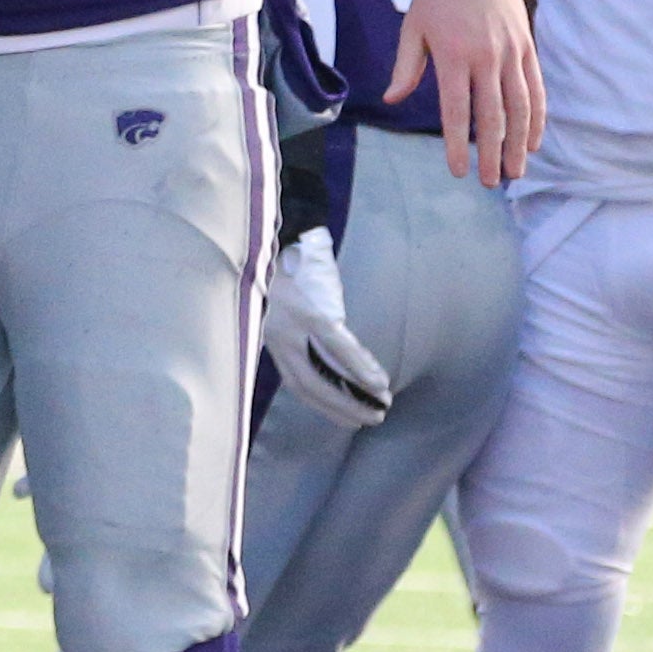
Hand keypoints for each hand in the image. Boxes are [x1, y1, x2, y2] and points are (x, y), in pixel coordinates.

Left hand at [260, 227, 392, 428]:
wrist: (279, 232)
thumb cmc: (284, 267)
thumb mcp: (281, 304)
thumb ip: (294, 331)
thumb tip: (321, 354)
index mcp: (271, 337)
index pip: (296, 383)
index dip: (322, 404)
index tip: (346, 419)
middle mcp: (278, 337)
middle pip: (309, 385)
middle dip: (341, 407)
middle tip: (370, 419)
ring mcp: (294, 326)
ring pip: (326, 370)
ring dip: (356, 392)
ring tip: (381, 402)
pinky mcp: (312, 313)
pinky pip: (338, 348)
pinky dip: (359, 367)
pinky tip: (377, 381)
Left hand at [388, 0, 541, 188]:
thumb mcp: (413, 28)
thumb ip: (406, 68)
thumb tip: (392, 100)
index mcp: (453, 54)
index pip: (457, 111)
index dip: (458, 144)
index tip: (458, 171)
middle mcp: (486, 56)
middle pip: (493, 115)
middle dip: (494, 153)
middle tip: (493, 183)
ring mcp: (511, 51)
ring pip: (520, 106)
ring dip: (520, 142)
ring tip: (518, 171)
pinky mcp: (526, 46)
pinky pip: (535, 88)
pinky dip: (537, 116)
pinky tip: (534, 139)